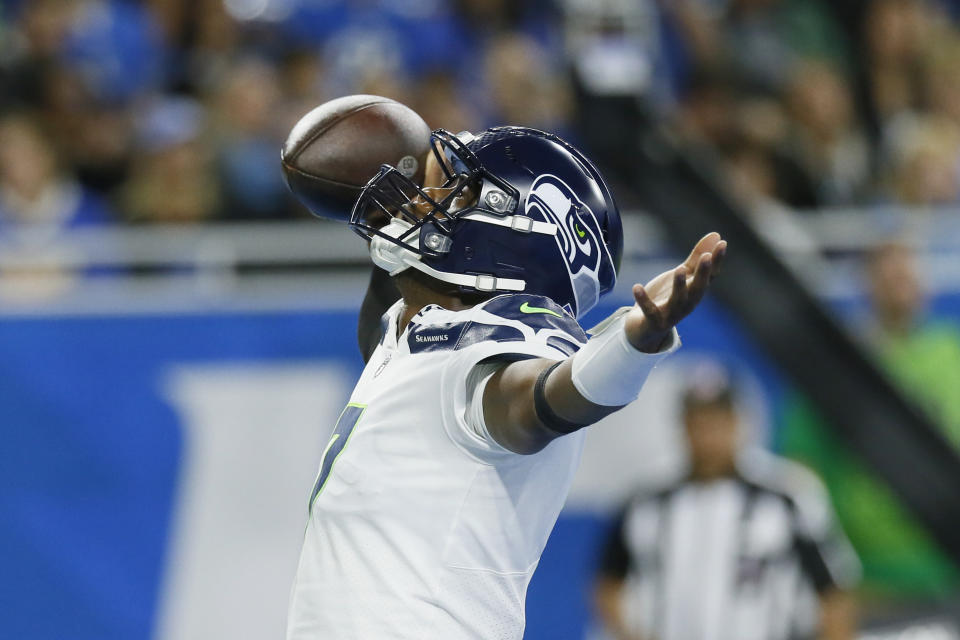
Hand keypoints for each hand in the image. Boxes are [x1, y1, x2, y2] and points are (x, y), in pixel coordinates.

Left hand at [624, 232, 726, 351]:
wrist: (645, 327)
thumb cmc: (667, 297)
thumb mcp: (683, 276)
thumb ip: (696, 258)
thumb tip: (716, 235)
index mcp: (695, 291)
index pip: (710, 276)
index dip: (717, 261)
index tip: (722, 243)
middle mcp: (687, 303)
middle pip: (698, 289)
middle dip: (703, 274)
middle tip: (707, 257)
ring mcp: (672, 314)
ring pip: (678, 301)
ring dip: (680, 286)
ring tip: (680, 269)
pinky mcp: (654, 321)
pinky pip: (649, 311)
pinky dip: (644, 300)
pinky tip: (636, 286)